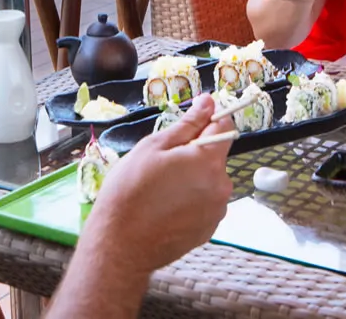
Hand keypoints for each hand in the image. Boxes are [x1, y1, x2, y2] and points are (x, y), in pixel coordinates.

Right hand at [82, 95, 235, 276]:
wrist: (121, 244)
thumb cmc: (130, 191)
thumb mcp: (153, 148)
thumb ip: (187, 124)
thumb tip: (208, 101)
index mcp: (209, 161)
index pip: (224, 127)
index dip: (208, 121)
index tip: (190, 125)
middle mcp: (221, 186)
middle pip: (216, 157)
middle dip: (195, 154)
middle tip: (162, 164)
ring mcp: (217, 211)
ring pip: (210, 181)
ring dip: (193, 178)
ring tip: (161, 189)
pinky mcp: (209, 230)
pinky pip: (205, 204)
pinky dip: (191, 201)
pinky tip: (166, 208)